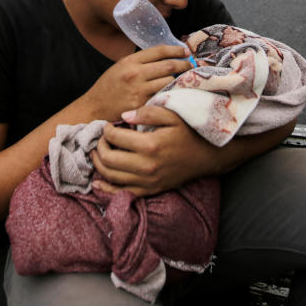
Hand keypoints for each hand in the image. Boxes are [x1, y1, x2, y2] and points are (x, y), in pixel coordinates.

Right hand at [79, 45, 190, 121]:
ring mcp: (139, 90)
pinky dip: (170, 94)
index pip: (159, 50)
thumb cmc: (108, 87)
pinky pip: (162, 96)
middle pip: (168, 65)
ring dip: (179, 80)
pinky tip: (175, 93)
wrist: (94, 108)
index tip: (185, 51)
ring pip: (168, 81)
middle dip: (184, 64)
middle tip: (191, 65)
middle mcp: (135, 74)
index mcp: (130, 61)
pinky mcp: (142, 105)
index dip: (176, 49)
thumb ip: (140, 62)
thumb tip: (164, 57)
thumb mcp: (120, 67)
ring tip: (185, 79)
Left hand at [90, 105, 215, 196]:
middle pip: (108, 158)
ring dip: (99, 164)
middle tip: (102, 138)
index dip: (107, 129)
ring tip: (99, 153)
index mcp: (150, 145)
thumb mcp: (172, 115)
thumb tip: (123, 116)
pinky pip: (122, 193)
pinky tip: (98, 182)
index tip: (109, 125)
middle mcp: (146, 166)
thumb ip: (147, 112)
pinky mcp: (150, 190)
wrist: (206, 156)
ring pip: (110, 176)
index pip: (115, 137)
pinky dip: (106, 188)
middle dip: (99, 146)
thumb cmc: (189, 133)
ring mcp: (147, 181)